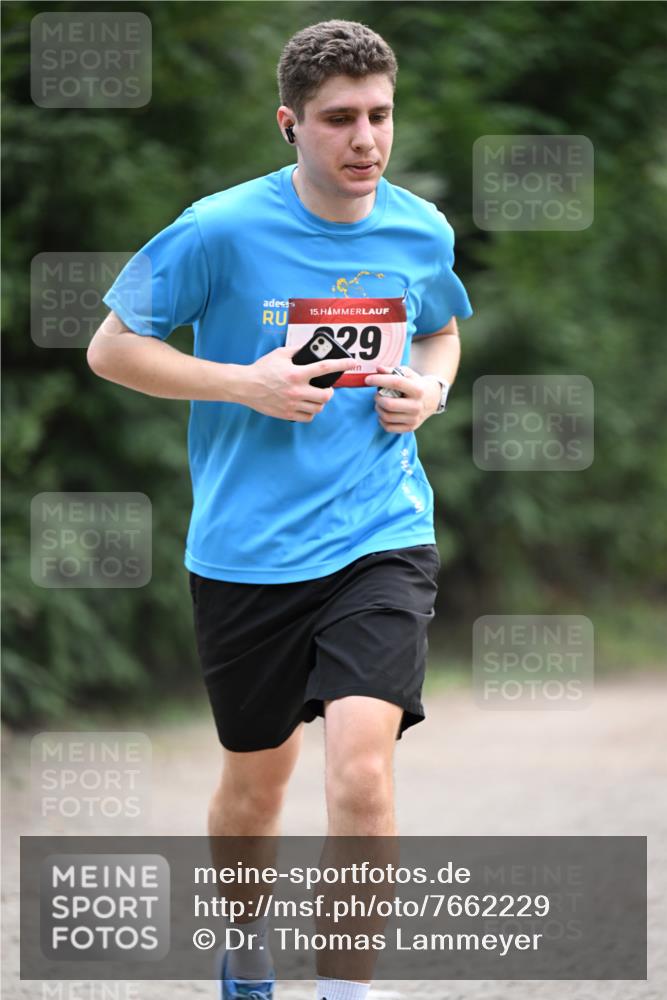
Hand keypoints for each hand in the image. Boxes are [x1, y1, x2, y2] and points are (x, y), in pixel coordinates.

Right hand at [238, 346, 357, 421]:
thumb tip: (313, 348)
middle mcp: (296, 390)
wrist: (245, 386)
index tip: (353, 363)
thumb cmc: (262, 369)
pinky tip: (307, 406)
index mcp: (297, 373)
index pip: (326, 368)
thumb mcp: (280, 354)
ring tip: (315, 397)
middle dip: (330, 392)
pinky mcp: (287, 414)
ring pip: (318, 408)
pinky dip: (311, 412)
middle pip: (326, 396)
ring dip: (320, 402)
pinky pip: (308, 417)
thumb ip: (298, 351)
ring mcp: (292, 404)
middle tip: (326, 388)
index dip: (342, 364)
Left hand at [364, 365, 440, 433]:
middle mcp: (417, 406)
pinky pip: (388, 427)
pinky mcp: (410, 428)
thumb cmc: (415, 384)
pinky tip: (385, 412)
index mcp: (417, 390)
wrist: (432, 399)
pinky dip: (382, 420)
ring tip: (381, 402)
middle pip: (389, 404)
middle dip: (377, 398)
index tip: (368, 379)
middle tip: (377, 394)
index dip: (379, 380)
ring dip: (378, 408)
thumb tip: (378, 369)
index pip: (396, 383)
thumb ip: (392, 370)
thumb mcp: (407, 374)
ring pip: (386, 416)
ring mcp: (414, 419)